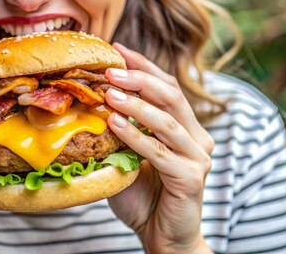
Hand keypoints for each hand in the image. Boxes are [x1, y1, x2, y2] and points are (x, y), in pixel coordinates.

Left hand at [104, 43, 213, 253]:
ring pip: (166, 120)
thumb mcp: (127, 156)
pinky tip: (115, 124)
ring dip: (135, 103)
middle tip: (110, 69)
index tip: (118, 49)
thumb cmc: (142, 196)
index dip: (143, 66)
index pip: (167, 87)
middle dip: (139, 78)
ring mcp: (198, 157)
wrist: (161, 237)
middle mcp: (197, 137)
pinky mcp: (192, 178)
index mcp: (185, 127)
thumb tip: (88, 101)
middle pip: (171, 96)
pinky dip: (136, 136)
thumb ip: (119, 131)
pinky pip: (160, 152)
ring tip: (108, 93)